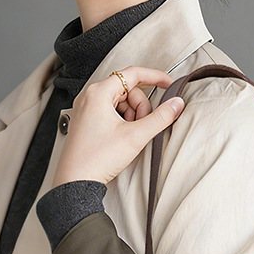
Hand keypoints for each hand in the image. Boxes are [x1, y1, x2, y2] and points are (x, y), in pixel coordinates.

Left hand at [51, 66, 184, 188]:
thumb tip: (177, 104)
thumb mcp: (136, 136)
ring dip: (133, 116)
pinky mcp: (88, 120)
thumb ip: (160, 118)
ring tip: (129, 135)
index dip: (156, 77)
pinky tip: (122, 137)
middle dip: (141, 108)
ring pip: (122, 102)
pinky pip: (112, 111)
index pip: (133, 74)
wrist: (76, 180)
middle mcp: (90, 96)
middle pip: (128, 90)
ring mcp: (87, 107)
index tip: (170, 84)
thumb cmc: (98, 157)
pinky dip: (123, 121)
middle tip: (141, 127)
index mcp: (99, 92)